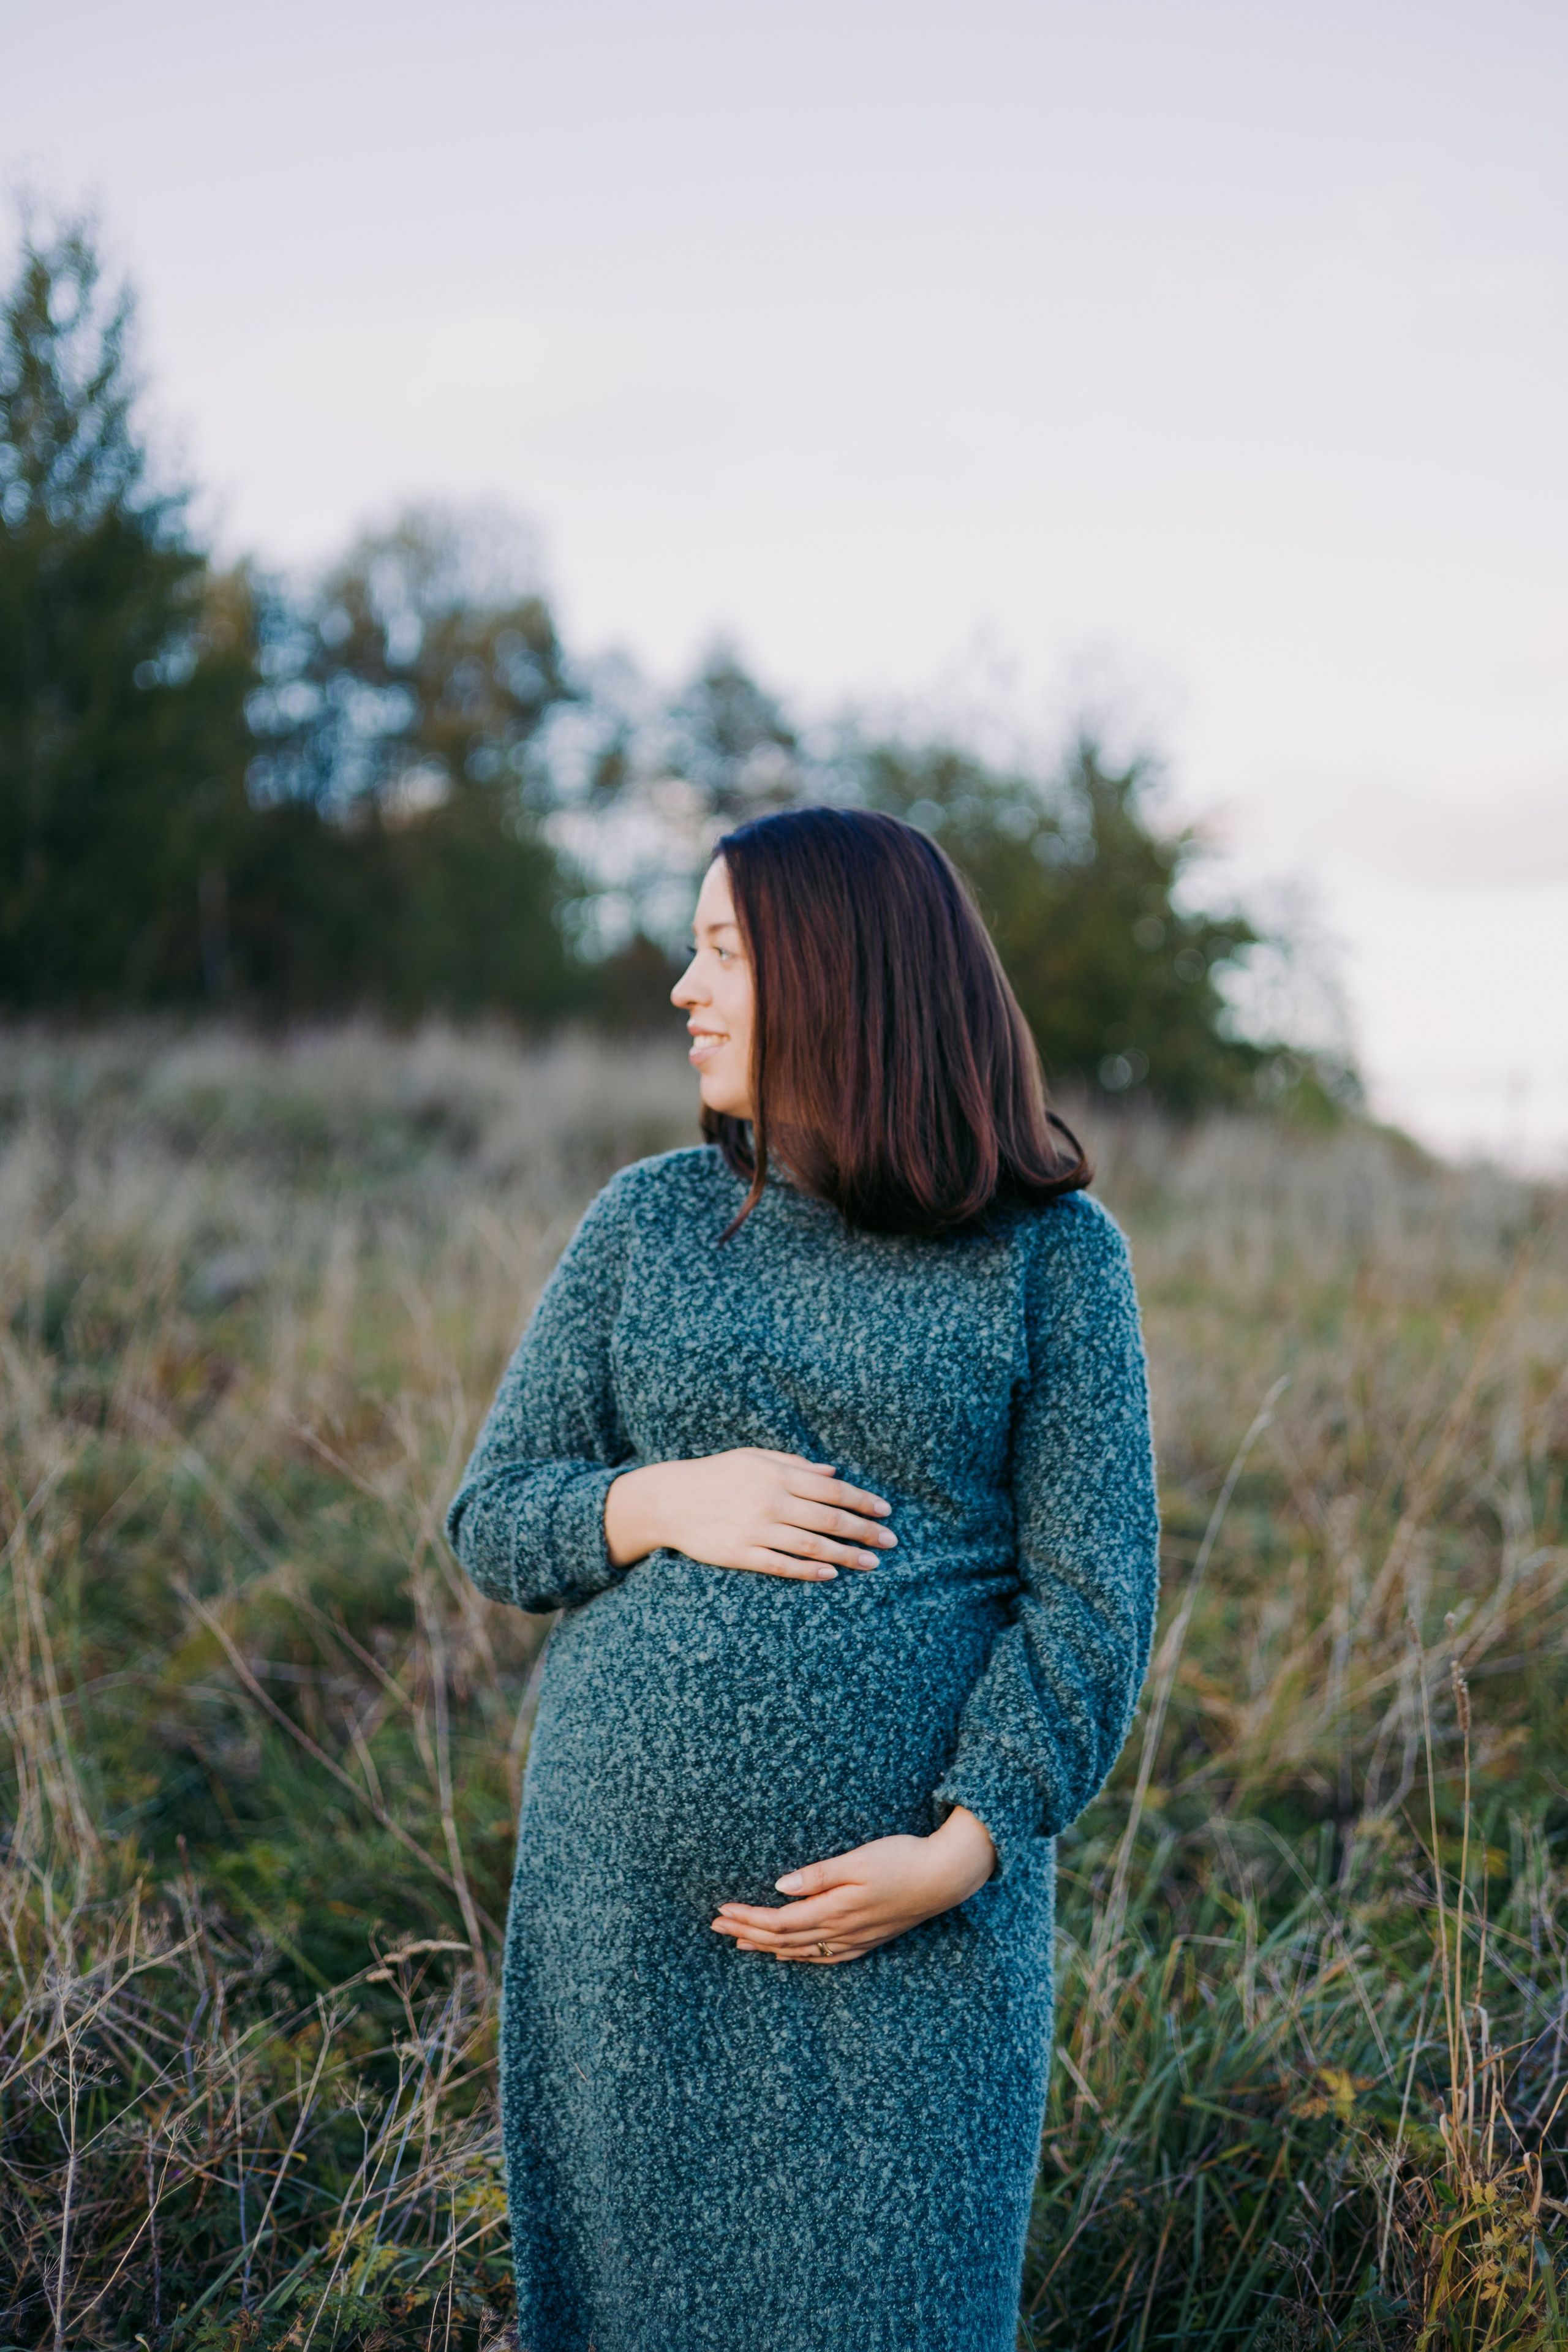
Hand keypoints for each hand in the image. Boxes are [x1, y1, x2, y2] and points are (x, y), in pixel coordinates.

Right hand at [603, 1447, 895, 1581]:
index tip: (885, 1512)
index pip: (831, 1489)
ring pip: (811, 1545)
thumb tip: (834, 1472)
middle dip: (863, 1531)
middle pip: (828, 1518)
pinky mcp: (739, 1553)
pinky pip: (781, 1565)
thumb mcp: (754, 1458)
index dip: (862, 1500)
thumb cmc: (715, 1475)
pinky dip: (808, 1571)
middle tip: (890, 1542)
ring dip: (845, 1555)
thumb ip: (795, 1464)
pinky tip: (830, 1574)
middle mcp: (770, 1500)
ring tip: (871, 1564)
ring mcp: (755, 1529)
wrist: (669, 1499)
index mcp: (776, 1474)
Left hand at [710, 1805, 996, 1962]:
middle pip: (784, 1939)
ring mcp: (856, 1939)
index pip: (779, 1921)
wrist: (945, 1877)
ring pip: (802, 1951)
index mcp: (835, 1910)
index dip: (747, 1918)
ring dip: (768, 1947)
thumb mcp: (859, 1859)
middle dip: (748, 1933)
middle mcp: (842, 1931)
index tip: (720, 1912)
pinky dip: (800, 1957)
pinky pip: (825, 1957)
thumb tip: (779, 1886)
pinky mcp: (868, 1939)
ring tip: (741, 1943)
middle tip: (716, 1927)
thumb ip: (819, 1875)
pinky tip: (789, 1955)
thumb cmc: (902, 1859)